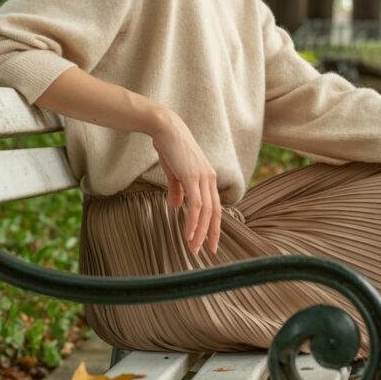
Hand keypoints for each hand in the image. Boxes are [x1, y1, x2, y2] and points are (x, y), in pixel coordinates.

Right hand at [150, 108, 221, 255]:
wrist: (165, 128)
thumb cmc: (170, 148)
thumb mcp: (175, 172)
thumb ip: (178, 189)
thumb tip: (176, 207)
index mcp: (208, 177)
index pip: (215, 206)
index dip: (213, 225)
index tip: (210, 241)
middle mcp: (210, 178)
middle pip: (215, 212)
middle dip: (210, 233)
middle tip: (206, 251)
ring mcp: (202, 177)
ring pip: (206, 212)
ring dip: (200, 232)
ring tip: (194, 247)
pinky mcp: (192, 177)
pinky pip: (195, 205)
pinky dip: (193, 222)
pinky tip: (188, 234)